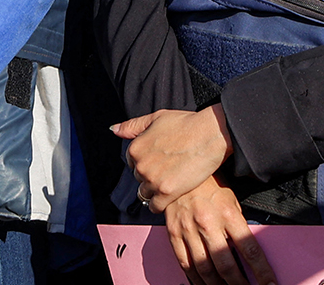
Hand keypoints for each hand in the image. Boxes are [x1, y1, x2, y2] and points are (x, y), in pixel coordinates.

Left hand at [113, 104, 231, 211]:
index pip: (132, 163)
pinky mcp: (167, 193)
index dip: (147, 162)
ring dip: (155, 190)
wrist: (209, 134)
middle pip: (139, 179)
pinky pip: (155, 206)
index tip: (159, 160)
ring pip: (145, 193)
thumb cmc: (186, 124)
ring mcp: (152, 180)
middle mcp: (140, 165)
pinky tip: (170, 196)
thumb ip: (133, 126)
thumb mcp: (156, 118)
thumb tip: (114, 130)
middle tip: (168, 170)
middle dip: (150, 176)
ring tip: (170, 183)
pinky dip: (160, 204)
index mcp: (135, 148)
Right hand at [164, 177, 276, 284]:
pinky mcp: (174, 234)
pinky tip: (205, 284)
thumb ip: (238, 224)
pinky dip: (196, 280)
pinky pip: (186, 264)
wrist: (178, 171)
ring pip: (205, 270)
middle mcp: (208, 223)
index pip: (250, 249)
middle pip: (226, 265)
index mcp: (228, 213)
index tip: (269, 283)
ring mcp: (189, 230)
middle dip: (239, 284)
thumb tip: (249, 250)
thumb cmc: (208, 185)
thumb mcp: (231, 199)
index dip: (262, 271)